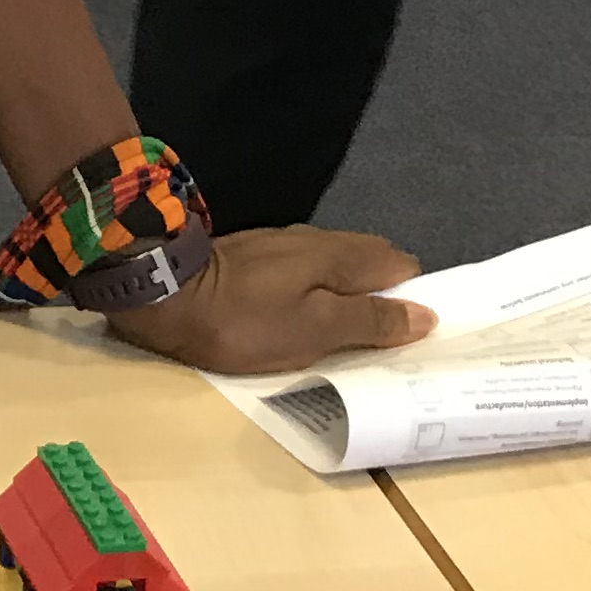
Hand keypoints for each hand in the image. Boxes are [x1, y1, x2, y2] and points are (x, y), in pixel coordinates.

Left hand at [105, 226, 431, 377]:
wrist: (165, 293)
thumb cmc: (245, 319)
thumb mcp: (316, 329)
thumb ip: (370, 320)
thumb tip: (425, 315)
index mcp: (340, 255)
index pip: (401, 266)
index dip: (416, 300)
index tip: (421, 338)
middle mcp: (317, 240)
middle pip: (370, 266)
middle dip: (384, 302)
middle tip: (388, 350)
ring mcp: (282, 247)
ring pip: (335, 272)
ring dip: (348, 301)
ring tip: (350, 344)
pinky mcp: (254, 259)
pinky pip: (304, 277)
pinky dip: (316, 299)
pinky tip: (306, 325)